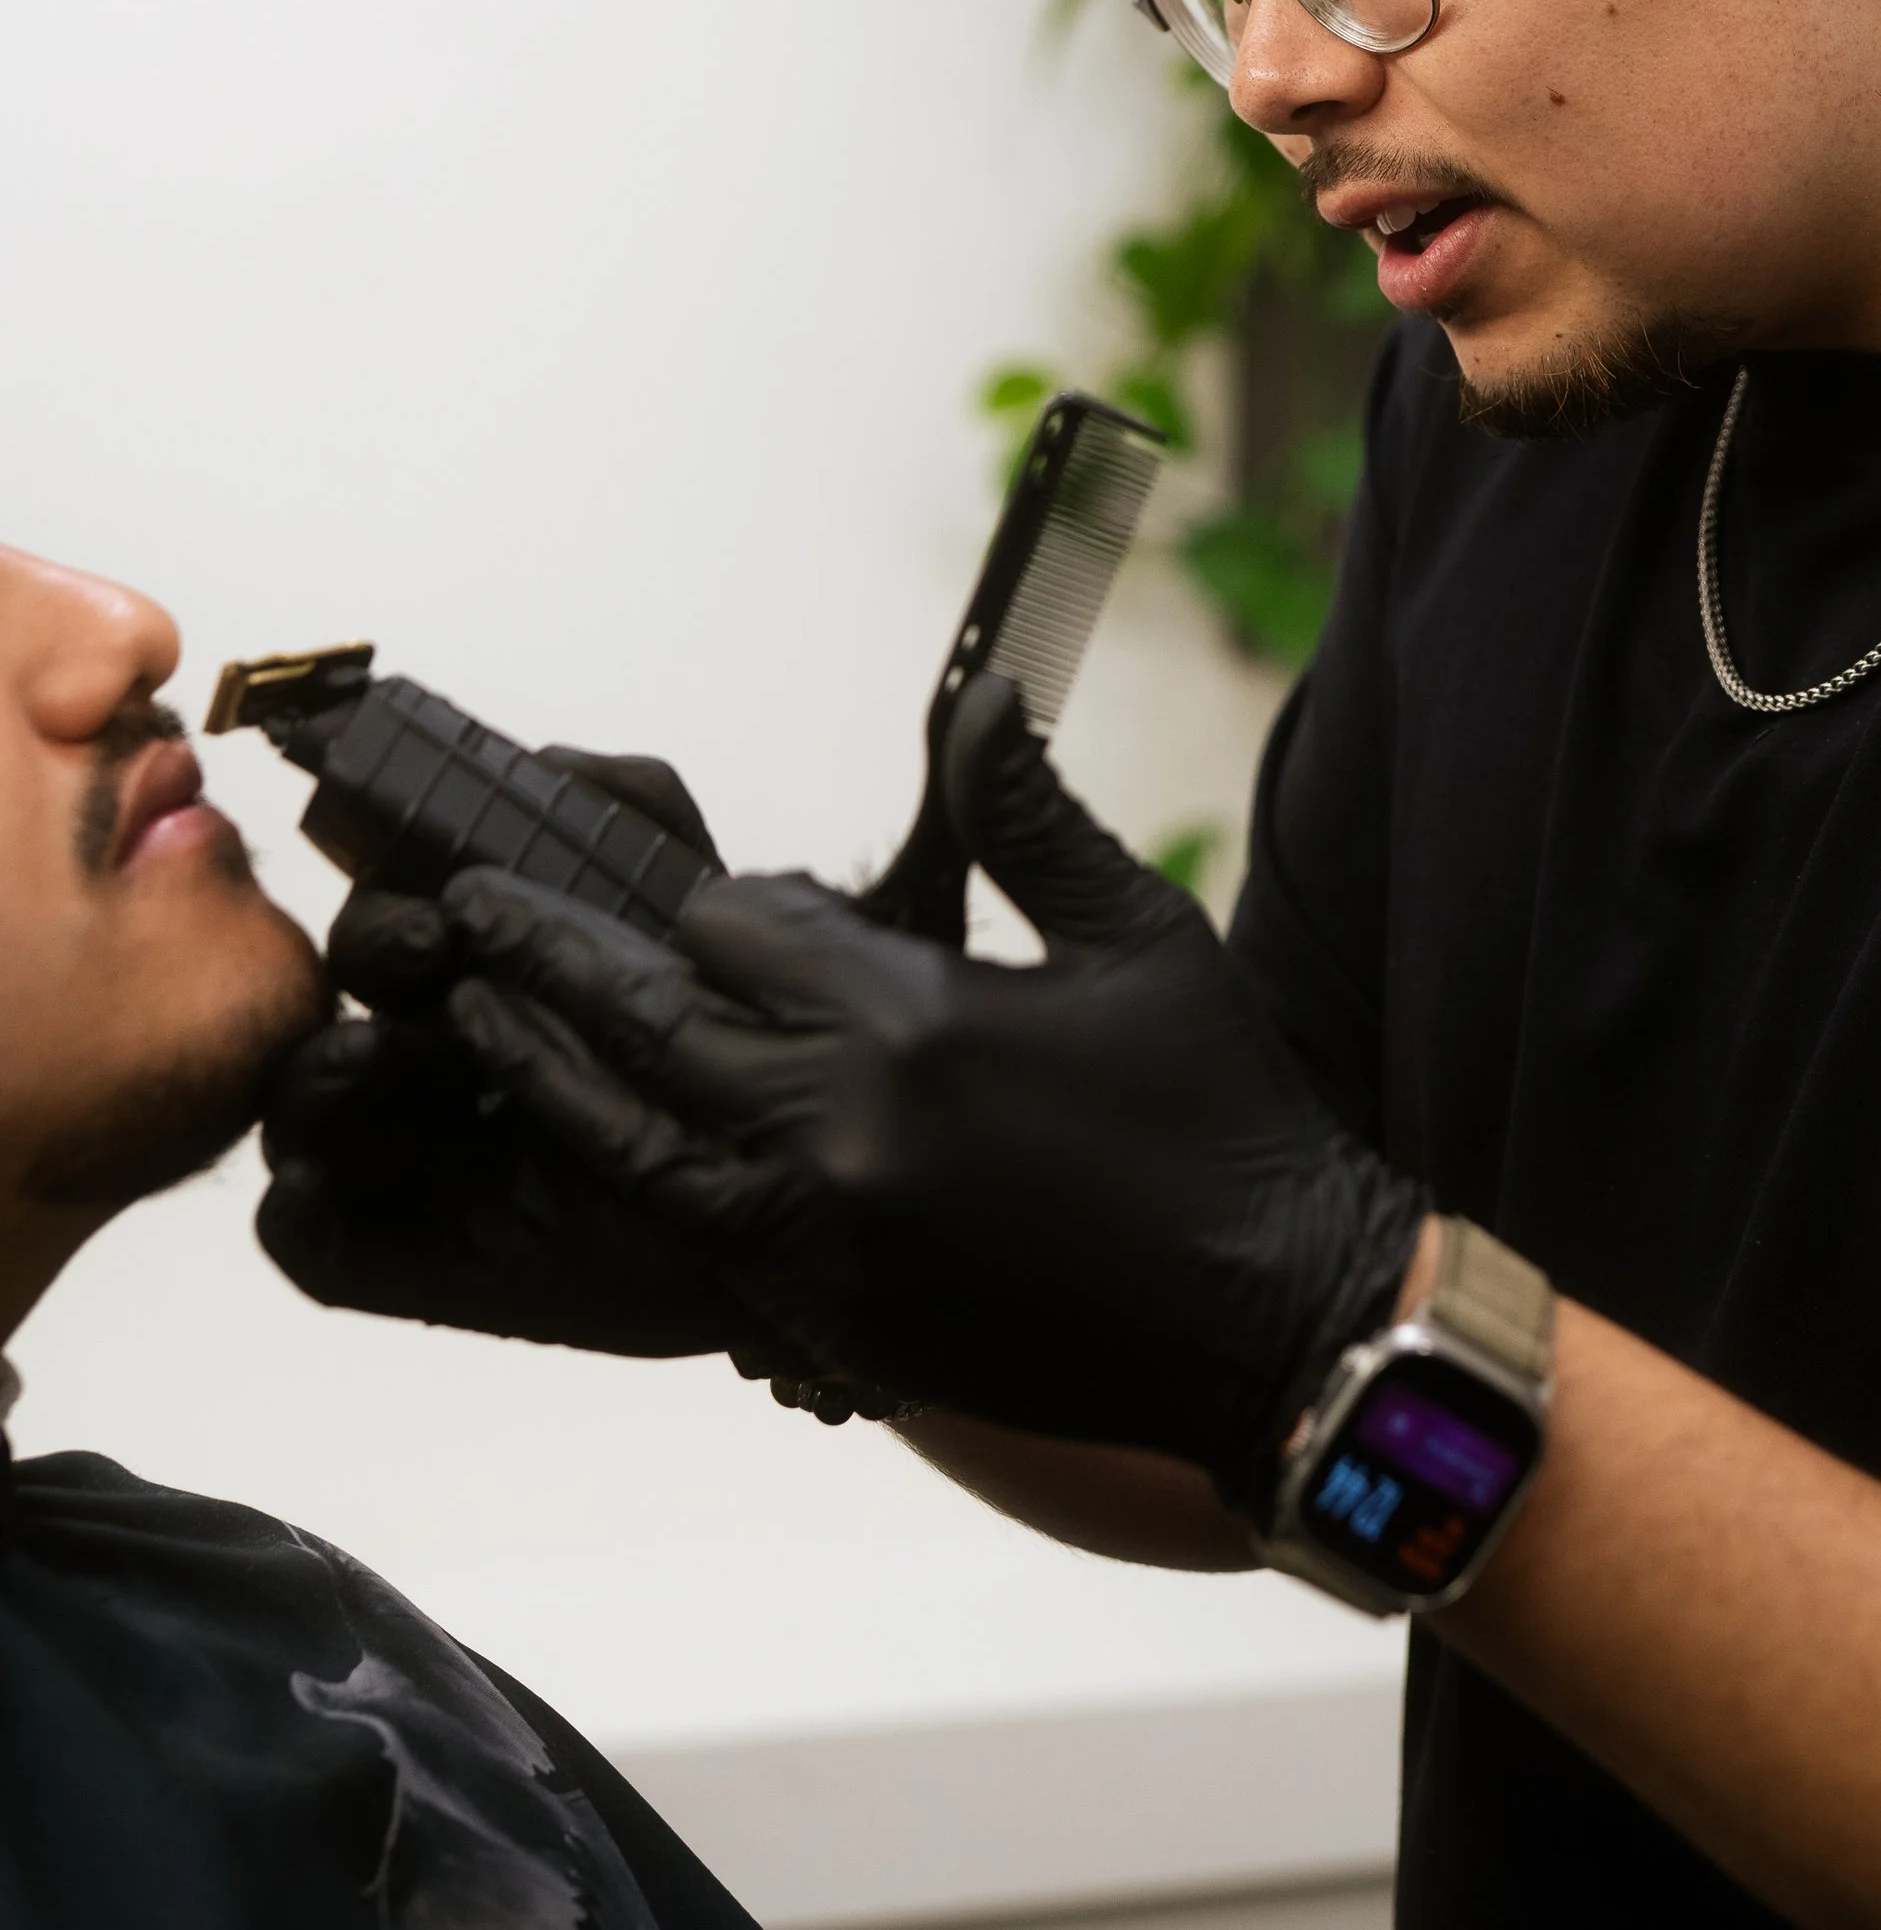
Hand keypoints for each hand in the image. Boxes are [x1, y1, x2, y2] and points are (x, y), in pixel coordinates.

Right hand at [258, 748, 816, 1378]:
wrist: (771, 1186)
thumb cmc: (713, 1049)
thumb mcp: (686, 906)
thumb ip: (628, 811)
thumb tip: (548, 767)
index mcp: (470, 962)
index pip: (392, 910)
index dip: (399, 887)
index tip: (455, 897)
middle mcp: (423, 1046)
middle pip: (340, 988)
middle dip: (377, 955)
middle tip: (439, 949)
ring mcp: (401, 1153)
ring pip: (301, 1107)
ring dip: (316, 1074)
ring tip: (374, 1054)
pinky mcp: (398, 1253)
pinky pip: (308, 1238)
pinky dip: (296, 1211)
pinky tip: (320, 1182)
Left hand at [436, 673, 1424, 1496]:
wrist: (1272, 1322)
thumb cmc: (1219, 1110)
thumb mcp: (1137, 932)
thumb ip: (1028, 814)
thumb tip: (979, 693)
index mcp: (918, 1017)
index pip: (744, 929)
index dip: (722, 906)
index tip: (712, 897)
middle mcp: (844, 1130)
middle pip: (650, 1026)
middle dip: (551, 965)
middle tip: (468, 915)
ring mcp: (823, 1242)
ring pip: (634, 1144)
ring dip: (552, 1077)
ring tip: (479, 1023)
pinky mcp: (829, 1327)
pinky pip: (691, 1241)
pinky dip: (634, 1182)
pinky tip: (597, 1148)